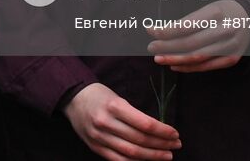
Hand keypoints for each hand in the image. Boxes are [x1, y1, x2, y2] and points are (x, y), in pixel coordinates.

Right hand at [62, 83, 180, 160]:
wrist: (73, 99)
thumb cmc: (100, 96)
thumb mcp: (118, 98)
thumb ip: (135, 115)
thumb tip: (158, 130)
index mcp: (114, 106)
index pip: (145, 124)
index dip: (163, 131)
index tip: (175, 133)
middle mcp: (106, 123)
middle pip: (140, 139)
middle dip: (161, 144)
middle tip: (176, 145)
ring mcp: (100, 137)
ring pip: (131, 152)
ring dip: (152, 156)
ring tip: (167, 155)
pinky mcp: (95, 148)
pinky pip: (118, 160)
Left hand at [147, 0, 249, 72]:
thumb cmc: (224, 11)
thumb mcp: (208, 8)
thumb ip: (187, 21)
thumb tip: (160, 31)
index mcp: (216, 13)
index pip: (186, 25)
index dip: (166, 31)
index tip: (150, 31)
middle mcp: (224, 30)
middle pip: (190, 43)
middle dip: (167, 46)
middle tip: (151, 47)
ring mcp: (230, 46)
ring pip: (197, 57)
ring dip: (175, 59)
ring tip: (159, 58)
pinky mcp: (232, 58)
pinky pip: (206, 66)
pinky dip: (189, 67)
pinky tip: (175, 65)